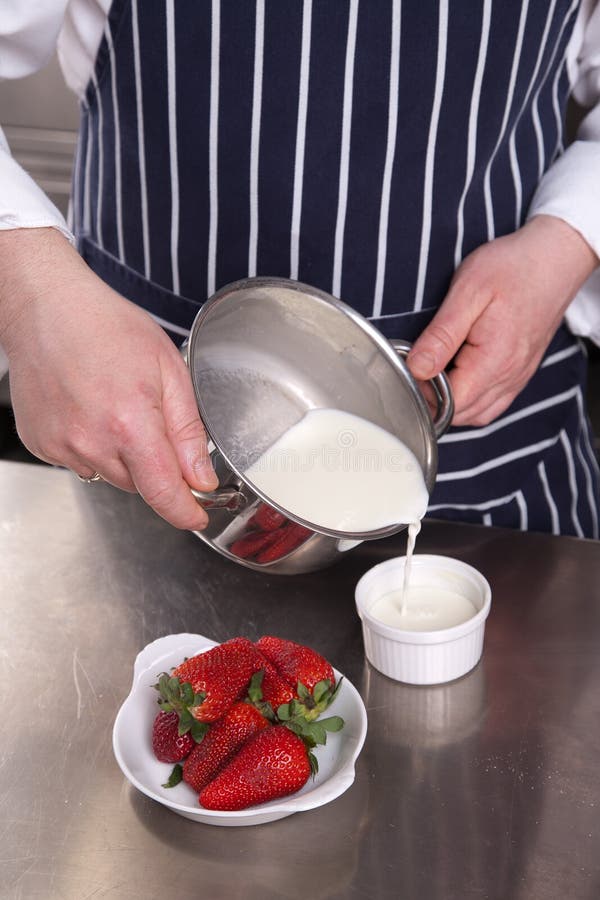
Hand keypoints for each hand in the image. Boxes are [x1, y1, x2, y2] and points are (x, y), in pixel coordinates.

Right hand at [0, 227, 216, 529]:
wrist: (46, 307)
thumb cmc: (107, 326)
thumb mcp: (169, 369)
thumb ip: (188, 432)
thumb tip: (202, 479)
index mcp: (130, 423)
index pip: (163, 493)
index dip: (185, 512)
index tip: (198, 516)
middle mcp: (91, 442)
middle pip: (139, 484)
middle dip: (154, 464)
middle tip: (148, 416)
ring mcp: (61, 446)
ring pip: (109, 475)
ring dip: (121, 455)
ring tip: (114, 405)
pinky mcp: (41, 445)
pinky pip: (79, 462)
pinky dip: (91, 446)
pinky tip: (89, 409)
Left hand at [406, 215, 597, 425]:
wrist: (554, 257)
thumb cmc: (512, 267)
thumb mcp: (468, 292)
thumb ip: (441, 336)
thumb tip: (417, 368)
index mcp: (494, 361)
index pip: (449, 404)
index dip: (422, 394)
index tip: (410, 370)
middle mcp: (509, 376)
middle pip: (462, 415)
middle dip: (434, 401)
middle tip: (418, 369)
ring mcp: (518, 377)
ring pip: (478, 414)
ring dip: (452, 403)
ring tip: (435, 372)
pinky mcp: (521, 372)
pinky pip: (493, 402)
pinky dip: (472, 399)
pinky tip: (458, 377)